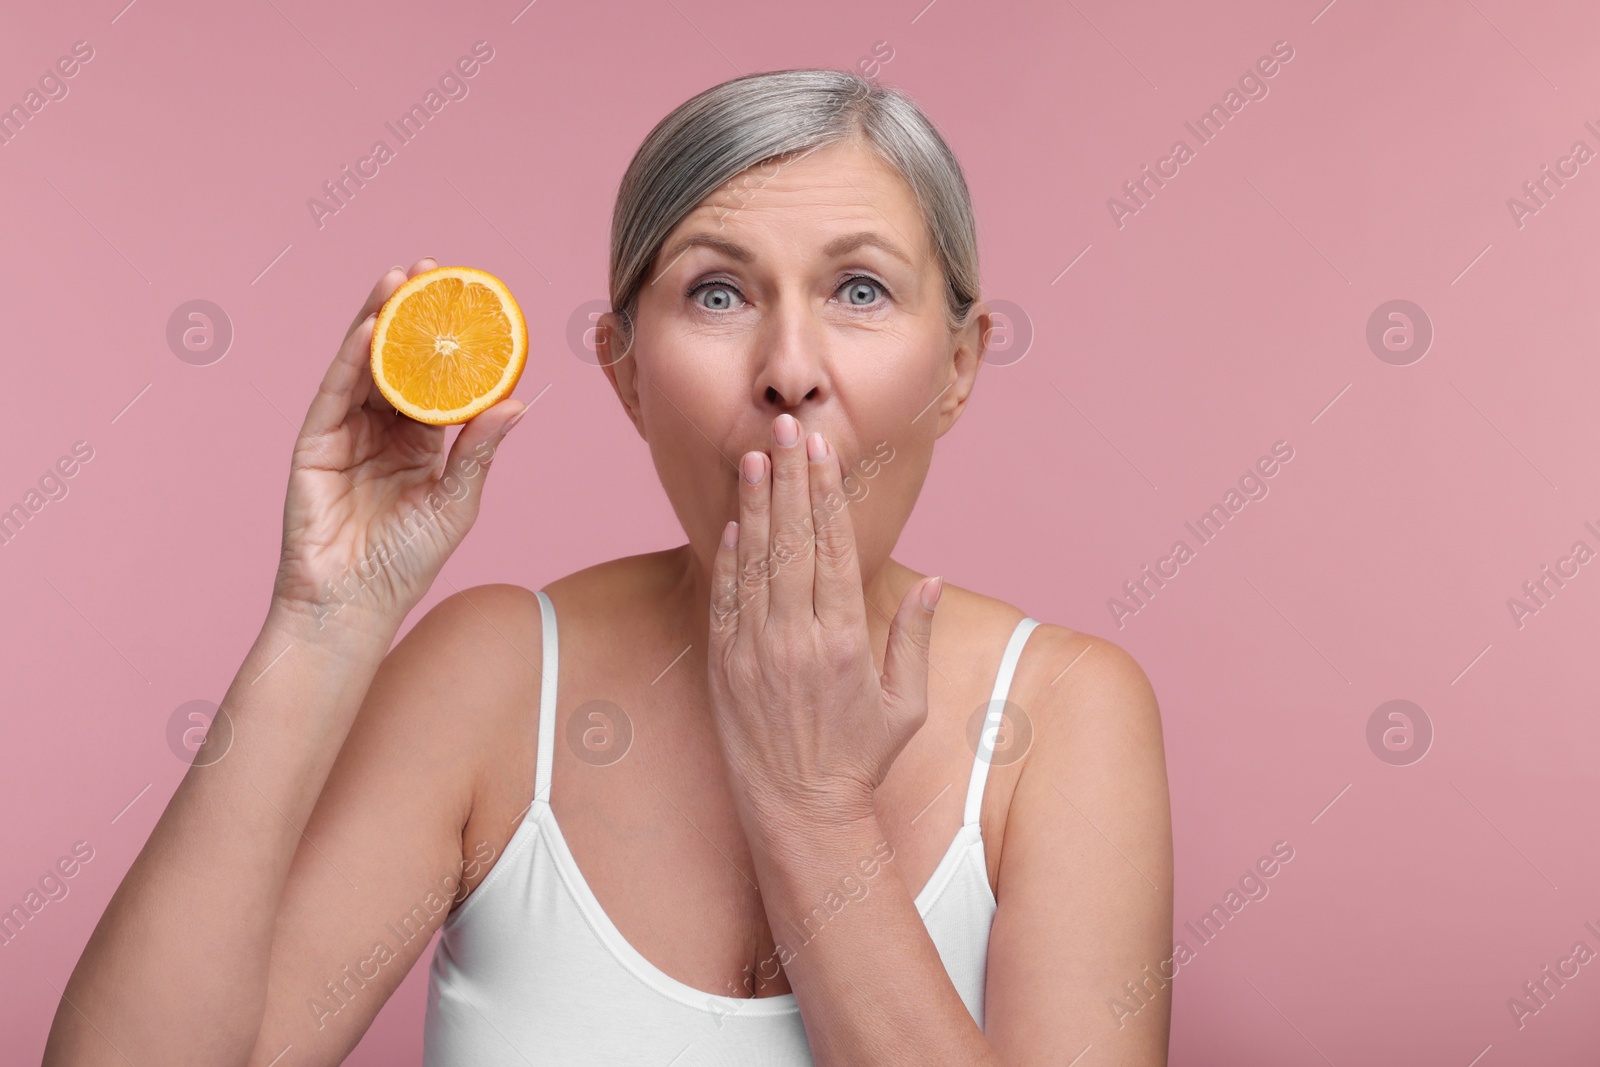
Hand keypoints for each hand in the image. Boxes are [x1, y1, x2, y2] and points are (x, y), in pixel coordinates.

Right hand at [271, 259, 527, 632]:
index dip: (448, 341)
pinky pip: (336, 392)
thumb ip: (480, 449)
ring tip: (399, 279)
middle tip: (431, 271)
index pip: (434, 379)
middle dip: (411, 314)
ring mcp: (345, 432)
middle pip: (396, 359)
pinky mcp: (315, 442)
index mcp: (420, 442)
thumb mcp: (457, 500)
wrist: (355, 602)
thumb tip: (519, 402)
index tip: (467, 301)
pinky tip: (371, 327)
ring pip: (363, 365)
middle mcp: (381, 429)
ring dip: (379, 319)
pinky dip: (351, 358)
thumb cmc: (408, 561)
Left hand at [706, 413, 943, 837]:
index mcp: (846, 641)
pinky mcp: (724, 666)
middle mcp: (798, 638)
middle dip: (789, 479)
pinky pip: (726, 600)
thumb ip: (913, 637)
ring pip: (756, 561)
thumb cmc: (859, 759)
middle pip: (794, 540)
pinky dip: (729, 559)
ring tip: (753, 457)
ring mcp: (755, 650)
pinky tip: (733, 523)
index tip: (823, 452)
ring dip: (755, 505)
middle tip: (786, 430)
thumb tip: (930, 579)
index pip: (836, 548)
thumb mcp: (905, 704)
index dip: (828, 494)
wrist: (798, 811)